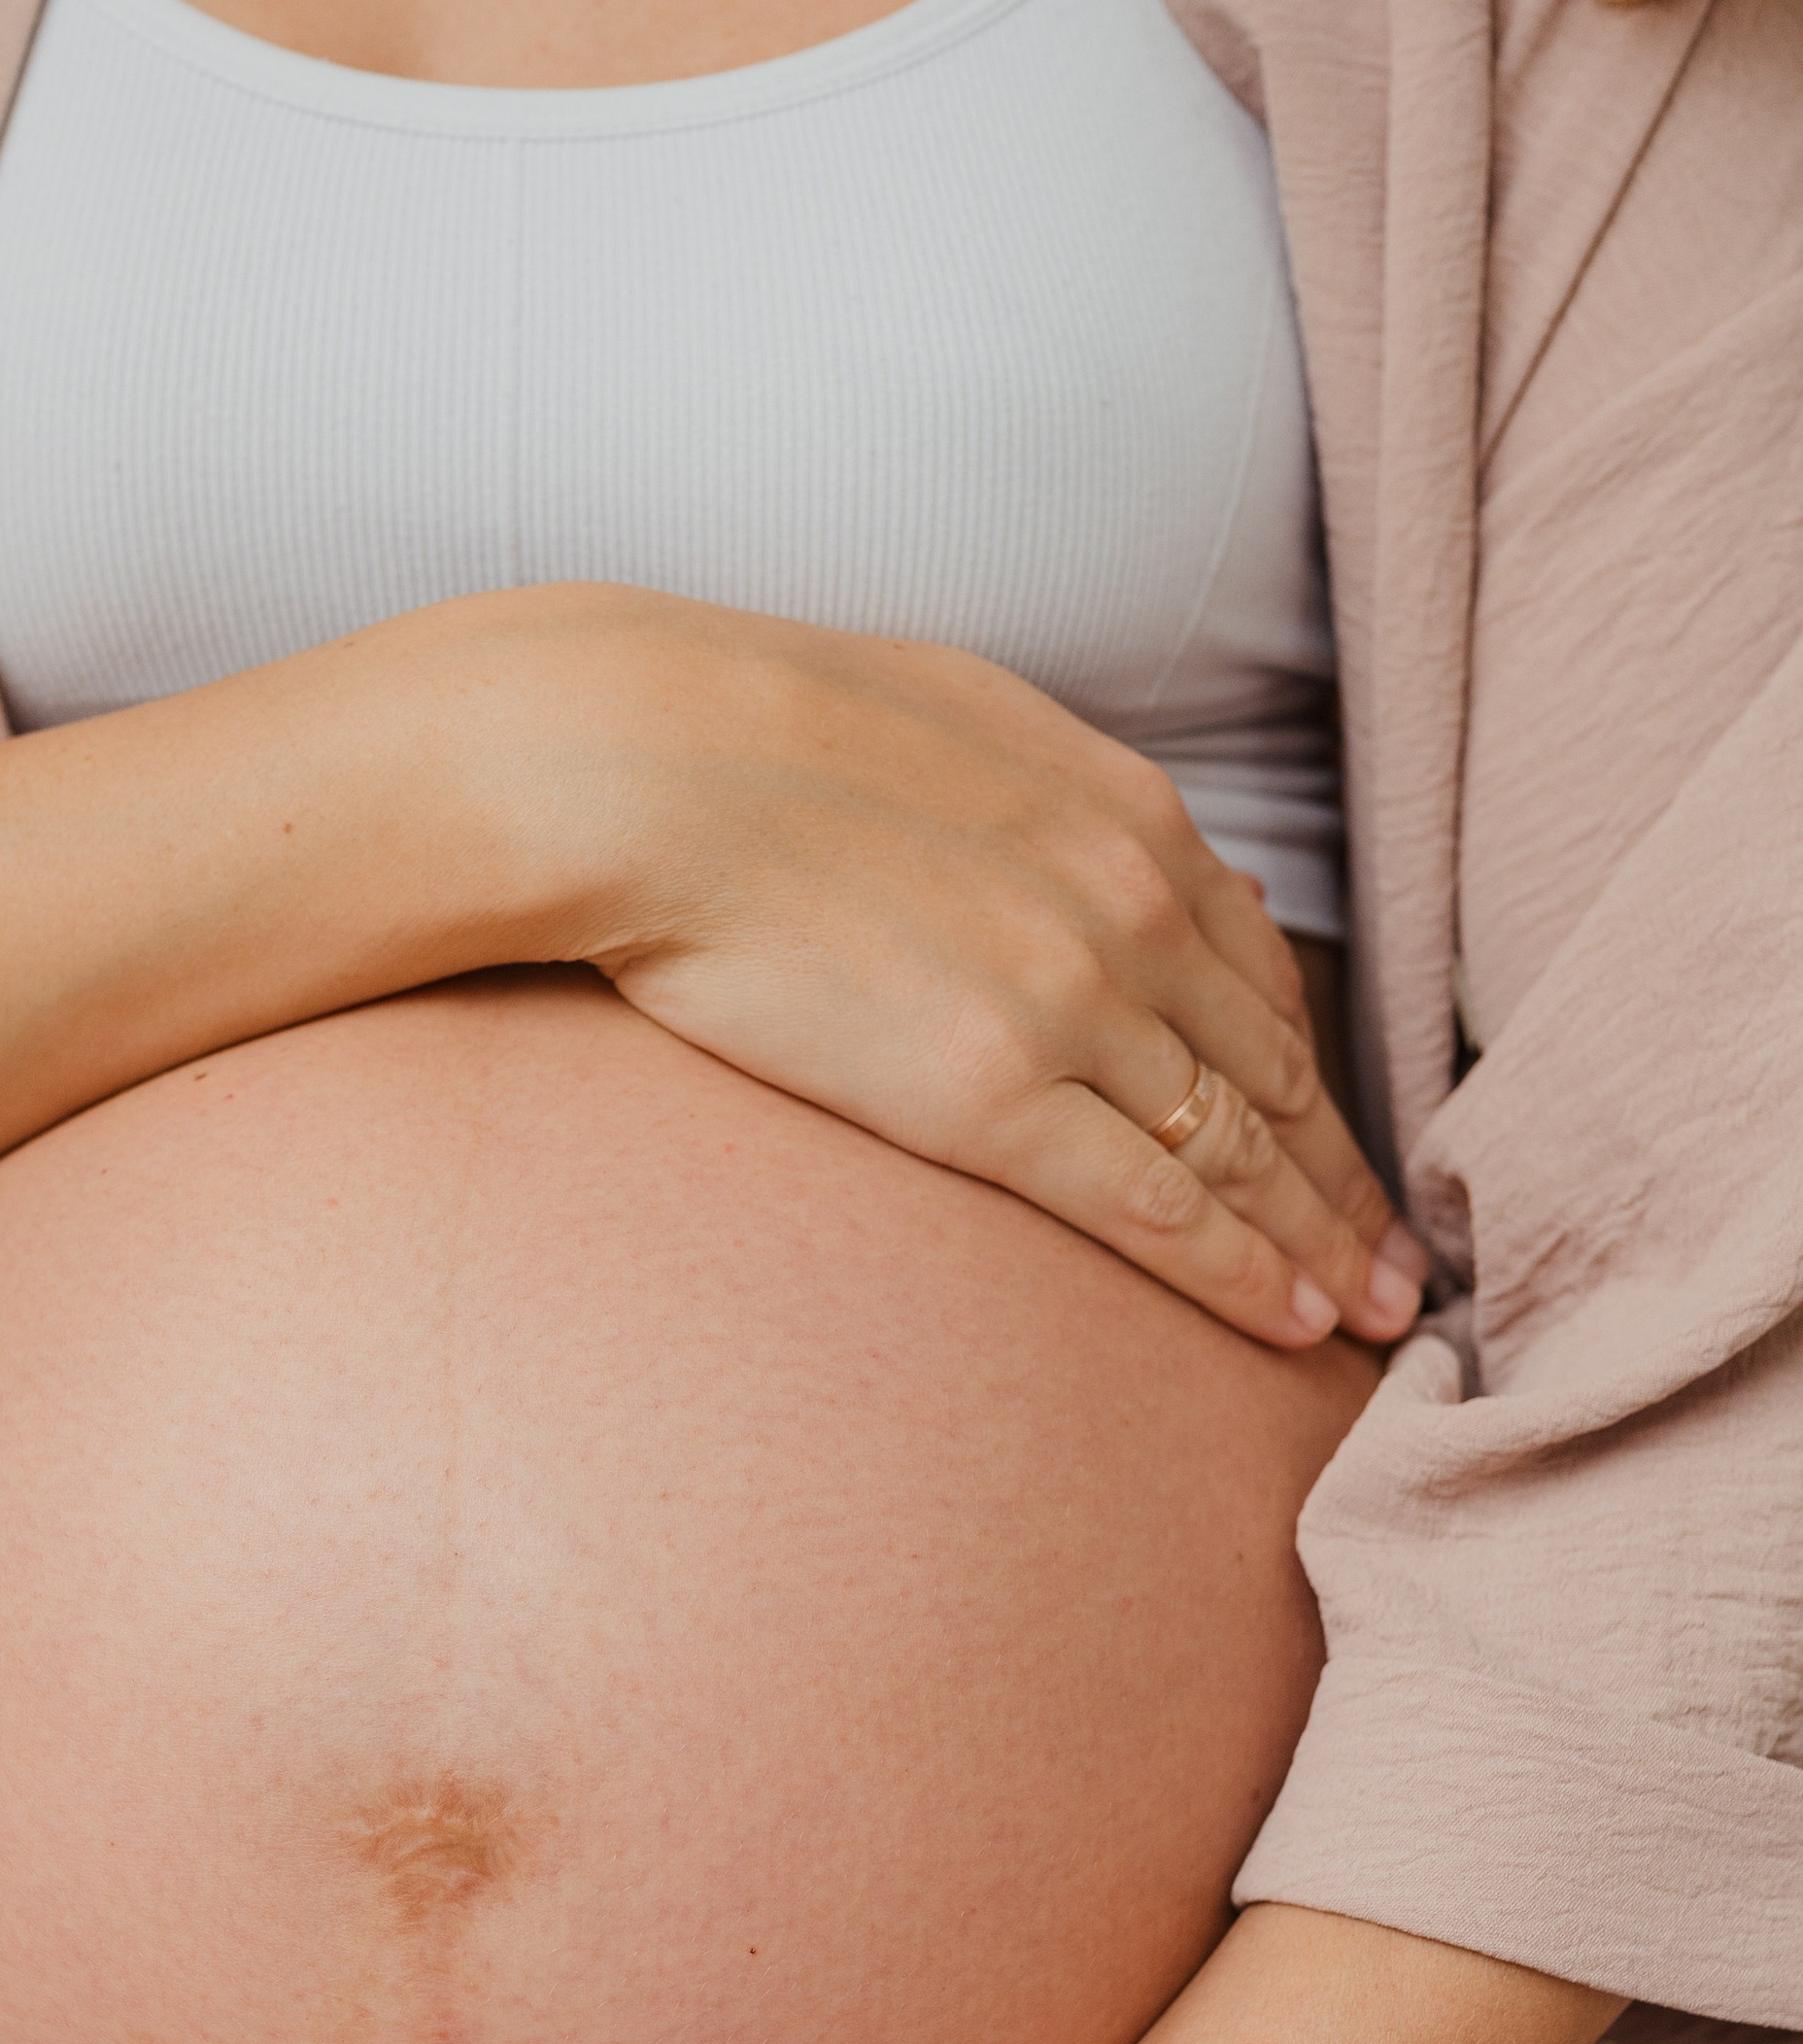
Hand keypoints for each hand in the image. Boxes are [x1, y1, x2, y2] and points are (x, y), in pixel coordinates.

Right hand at [432, 584, 1423, 1353]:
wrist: (643, 762)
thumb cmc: (753, 730)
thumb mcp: (952, 722)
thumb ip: (1055, 794)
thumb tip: (1122, 839)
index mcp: (1123, 817)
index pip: (1259, 971)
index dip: (1313, 1072)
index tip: (1342, 1141)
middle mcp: (1130, 911)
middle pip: (1276, 1073)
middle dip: (1347, 1180)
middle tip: (1400, 1264)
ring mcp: (1071, 1008)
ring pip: (1239, 1149)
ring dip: (1317, 1242)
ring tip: (1367, 1315)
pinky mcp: (990, 1097)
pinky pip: (1152, 1205)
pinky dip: (1235, 1270)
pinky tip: (1287, 1321)